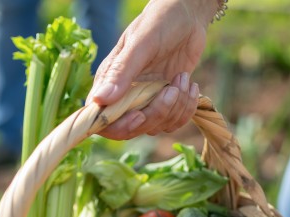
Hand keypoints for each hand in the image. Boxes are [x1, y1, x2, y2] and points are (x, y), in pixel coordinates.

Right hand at [88, 0, 212, 138]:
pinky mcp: (165, 102)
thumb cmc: (159, 22)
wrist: (187, 16)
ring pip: (156, 127)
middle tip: (171, 89)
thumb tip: (99, 101)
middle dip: (156, 114)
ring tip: (183, 78)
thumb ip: (121, 73)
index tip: (139, 115)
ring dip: (175, 108)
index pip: (102, 121)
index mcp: (109, 83)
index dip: (119, 126)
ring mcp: (146, 101)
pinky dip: (186, 109)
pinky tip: (190, 85)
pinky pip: (173, 122)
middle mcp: (125, 96)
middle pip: (132, 129)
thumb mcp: (140, 44)